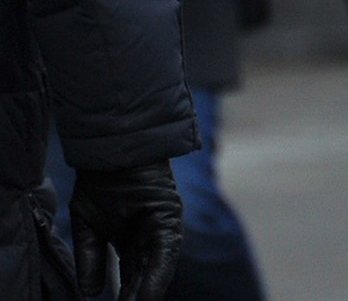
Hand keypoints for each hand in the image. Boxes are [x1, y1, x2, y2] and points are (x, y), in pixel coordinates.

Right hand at [70, 161, 182, 300]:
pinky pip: (165, 253)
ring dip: (147, 296)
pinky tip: (148, 298)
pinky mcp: (168, 220)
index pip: (129, 279)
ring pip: (155, 272)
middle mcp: (148, 238)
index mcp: (130, 241)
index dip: (125, 298)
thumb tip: (90, 295)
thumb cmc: (101, 184)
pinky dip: (157, 276)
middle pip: (142, 280)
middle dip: (135, 300)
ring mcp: (160, 230)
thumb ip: (90, 260)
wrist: (111, 153)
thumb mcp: (88, 227)